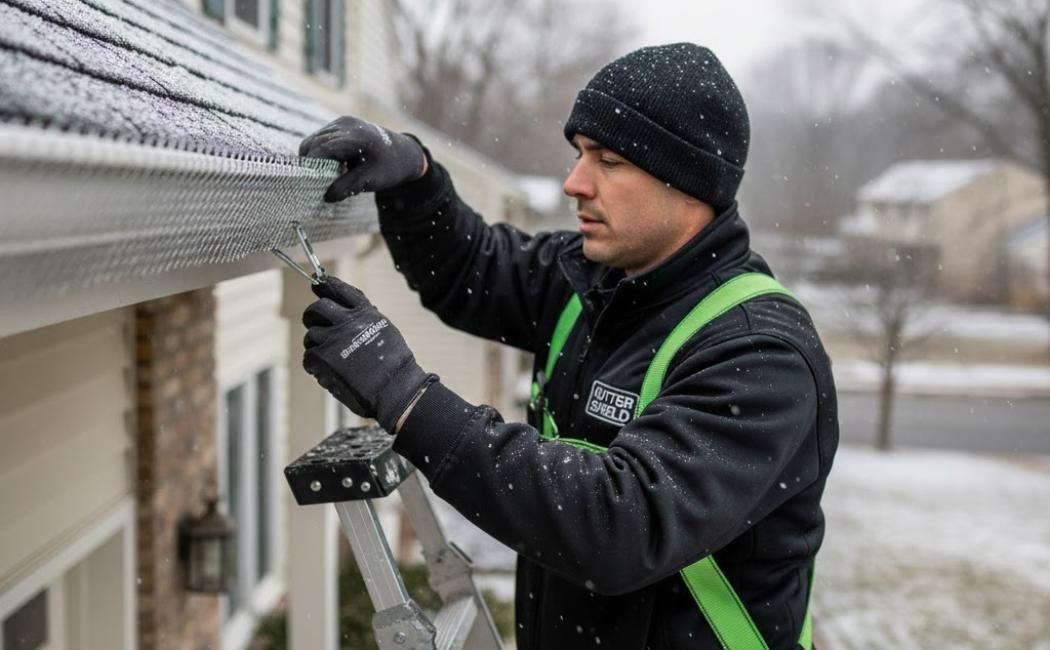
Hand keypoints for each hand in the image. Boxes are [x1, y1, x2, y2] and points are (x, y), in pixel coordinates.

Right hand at [299, 116, 426, 201]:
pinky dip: (319, 151)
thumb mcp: (372, 180)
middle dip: (310, 162)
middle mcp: (347, 124)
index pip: (323, 148)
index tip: (306, 181)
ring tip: (324, 173)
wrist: (403, 153)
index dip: (311, 164)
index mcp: (357, 137)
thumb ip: (348, 187)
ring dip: (313, 157)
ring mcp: (343, 122)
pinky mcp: (340, 124)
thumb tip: (326, 197)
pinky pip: (320, 138)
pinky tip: (331, 164)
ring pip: (314, 139)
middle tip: (312, 182)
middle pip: (314, 142)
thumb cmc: (389, 168)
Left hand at [302, 276, 435, 431]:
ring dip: (316, 344)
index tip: (318, 284)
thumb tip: (346, 310)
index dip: (326, 285)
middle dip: (312, 315)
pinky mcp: (322, 359)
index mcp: (364, 313)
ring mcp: (333, 340)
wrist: (395, 390)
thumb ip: (365, 317)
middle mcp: (347, 322)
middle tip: (313, 322)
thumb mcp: (384, 329)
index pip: (339, 290)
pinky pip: (309, 356)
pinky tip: (327, 371)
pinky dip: (315, 365)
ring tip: (329, 356)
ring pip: (311, 335)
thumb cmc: (394, 364)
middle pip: (317, 309)